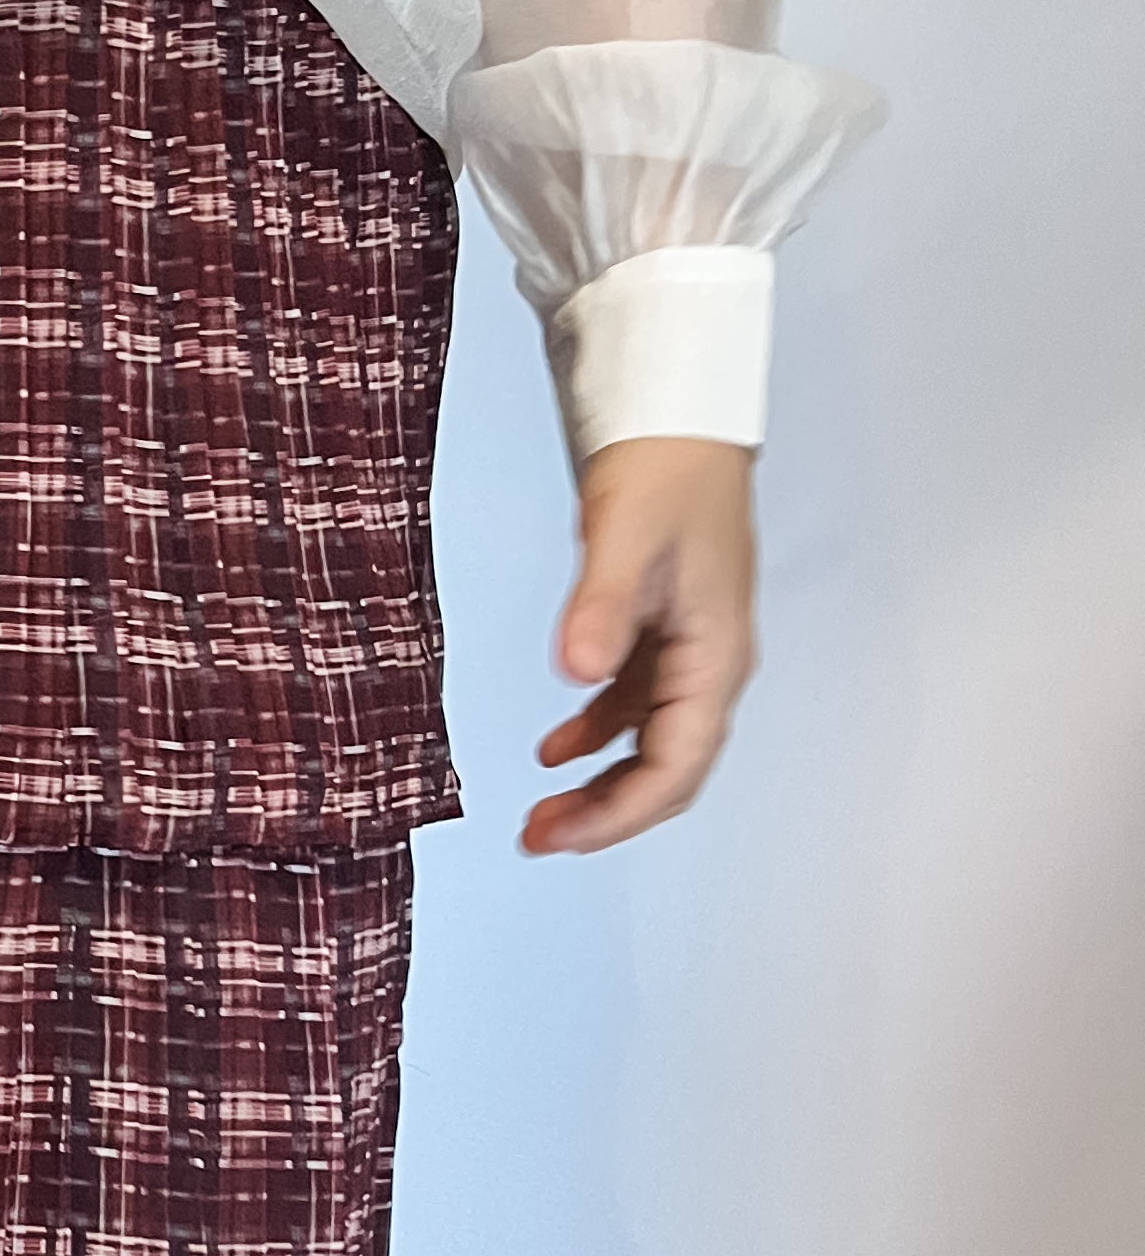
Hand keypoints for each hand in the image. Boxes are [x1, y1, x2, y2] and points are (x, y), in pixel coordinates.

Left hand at [524, 436, 759, 855]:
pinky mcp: (663, 631)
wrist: (678, 417)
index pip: (676, 765)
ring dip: (601, 783)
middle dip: (608, 813)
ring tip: (542, 811)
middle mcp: (710, 662)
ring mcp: (689, 650)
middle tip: (540, 838)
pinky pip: (636, 706)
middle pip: (668, 768)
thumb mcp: (623, 535)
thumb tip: (578, 674)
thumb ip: (600, 608)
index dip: (621, 813)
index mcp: (715, 654)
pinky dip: (597, 734)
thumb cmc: (665, 468)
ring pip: (651, 744)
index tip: (562, 835)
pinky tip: (555, 749)